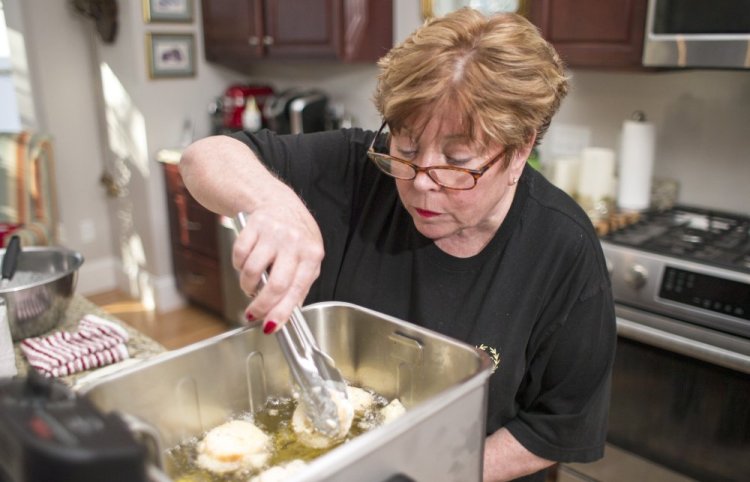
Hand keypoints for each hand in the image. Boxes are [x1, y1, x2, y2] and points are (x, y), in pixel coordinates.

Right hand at [232, 195, 323, 333]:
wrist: (278, 202)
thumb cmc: (295, 236)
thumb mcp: (307, 258)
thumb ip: (300, 285)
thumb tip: (286, 315)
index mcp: (312, 254)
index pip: (296, 290)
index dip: (281, 312)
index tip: (270, 326)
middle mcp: (294, 242)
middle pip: (275, 285)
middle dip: (260, 305)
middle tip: (253, 313)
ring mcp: (274, 232)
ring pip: (252, 271)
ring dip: (247, 285)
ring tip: (252, 284)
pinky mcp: (254, 225)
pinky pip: (239, 255)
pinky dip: (239, 266)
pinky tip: (246, 263)